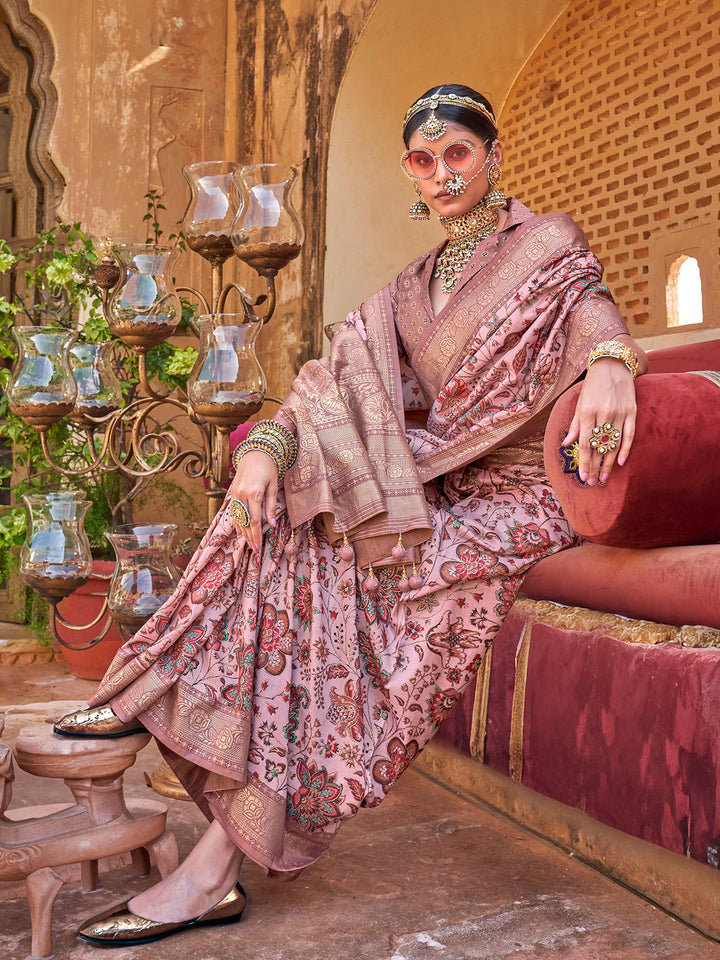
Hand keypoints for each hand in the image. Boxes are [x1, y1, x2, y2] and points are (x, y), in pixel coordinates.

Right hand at [228, 450, 277, 549]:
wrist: (255, 452)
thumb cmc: (268, 468)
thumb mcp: (273, 486)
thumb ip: (271, 506)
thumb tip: (272, 524)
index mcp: (255, 493)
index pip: (255, 520)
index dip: (256, 535)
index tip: (258, 547)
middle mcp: (242, 494)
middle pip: (245, 522)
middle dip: (250, 537)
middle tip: (254, 550)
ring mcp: (235, 493)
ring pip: (238, 518)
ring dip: (243, 532)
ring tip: (248, 543)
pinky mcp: (232, 491)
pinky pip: (234, 511)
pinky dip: (237, 522)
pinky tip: (240, 531)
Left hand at [562, 357, 636, 484]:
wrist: (613, 364)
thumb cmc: (592, 386)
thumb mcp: (579, 403)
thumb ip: (574, 425)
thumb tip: (566, 444)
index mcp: (587, 413)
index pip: (584, 444)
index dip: (583, 463)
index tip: (582, 477)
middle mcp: (603, 414)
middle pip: (598, 447)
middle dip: (594, 467)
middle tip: (592, 482)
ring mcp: (619, 413)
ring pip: (614, 444)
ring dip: (608, 463)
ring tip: (603, 477)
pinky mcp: (632, 411)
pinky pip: (629, 434)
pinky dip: (625, 449)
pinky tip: (620, 462)